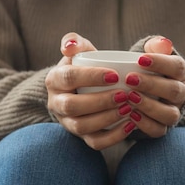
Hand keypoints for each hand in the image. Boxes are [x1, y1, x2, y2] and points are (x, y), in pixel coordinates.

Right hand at [46, 32, 136, 149]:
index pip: (68, 77)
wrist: (85, 87)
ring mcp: (68, 122)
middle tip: (125, 94)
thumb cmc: (85, 65)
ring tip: (129, 109)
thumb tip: (69, 47)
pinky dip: (114, 137)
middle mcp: (56, 103)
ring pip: (82, 126)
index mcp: (54, 80)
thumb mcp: (80, 50)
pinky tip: (130, 125)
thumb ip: (74, 41)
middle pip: (72, 106)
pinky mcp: (81, 137)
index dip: (91, 76)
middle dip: (100, 101)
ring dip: (107, 119)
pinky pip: (95, 143)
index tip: (115, 75)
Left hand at [126, 36, 184, 137]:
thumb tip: (163, 43)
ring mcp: (173, 112)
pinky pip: (158, 130)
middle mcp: (181, 93)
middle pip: (173, 91)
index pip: (177, 67)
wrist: (147, 92)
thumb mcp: (153, 54)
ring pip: (169, 113)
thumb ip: (156, 47)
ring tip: (129, 97)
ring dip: (149, 106)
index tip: (140, 59)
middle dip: (151, 85)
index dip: (160, 63)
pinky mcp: (162, 127)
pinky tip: (130, 115)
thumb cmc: (147, 68)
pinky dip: (145, 124)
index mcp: (180, 73)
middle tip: (129, 79)